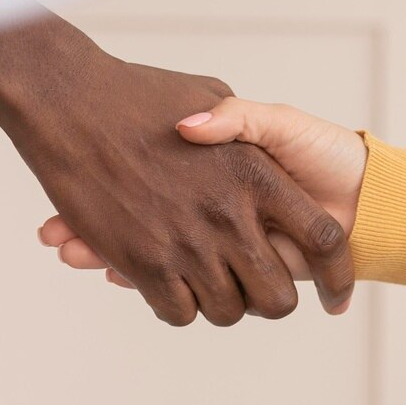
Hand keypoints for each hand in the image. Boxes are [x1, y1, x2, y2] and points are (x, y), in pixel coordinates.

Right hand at [0, 15, 353, 325]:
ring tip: (204, 281)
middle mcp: (231, 214)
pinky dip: (176, 306)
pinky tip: (165, 285)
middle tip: (251, 290)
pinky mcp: (147, 263)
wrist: (68, 96)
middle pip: (278, 297)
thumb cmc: (139, 92)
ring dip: (218, 304)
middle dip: (268, 302)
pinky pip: (179, 312)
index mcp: (258, 174)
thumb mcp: (212, 92)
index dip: (337, 275)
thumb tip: (265, 164)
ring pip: (227, 311)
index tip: (336, 298)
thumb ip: (244, 127)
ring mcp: (188, 243)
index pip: (324, 241)